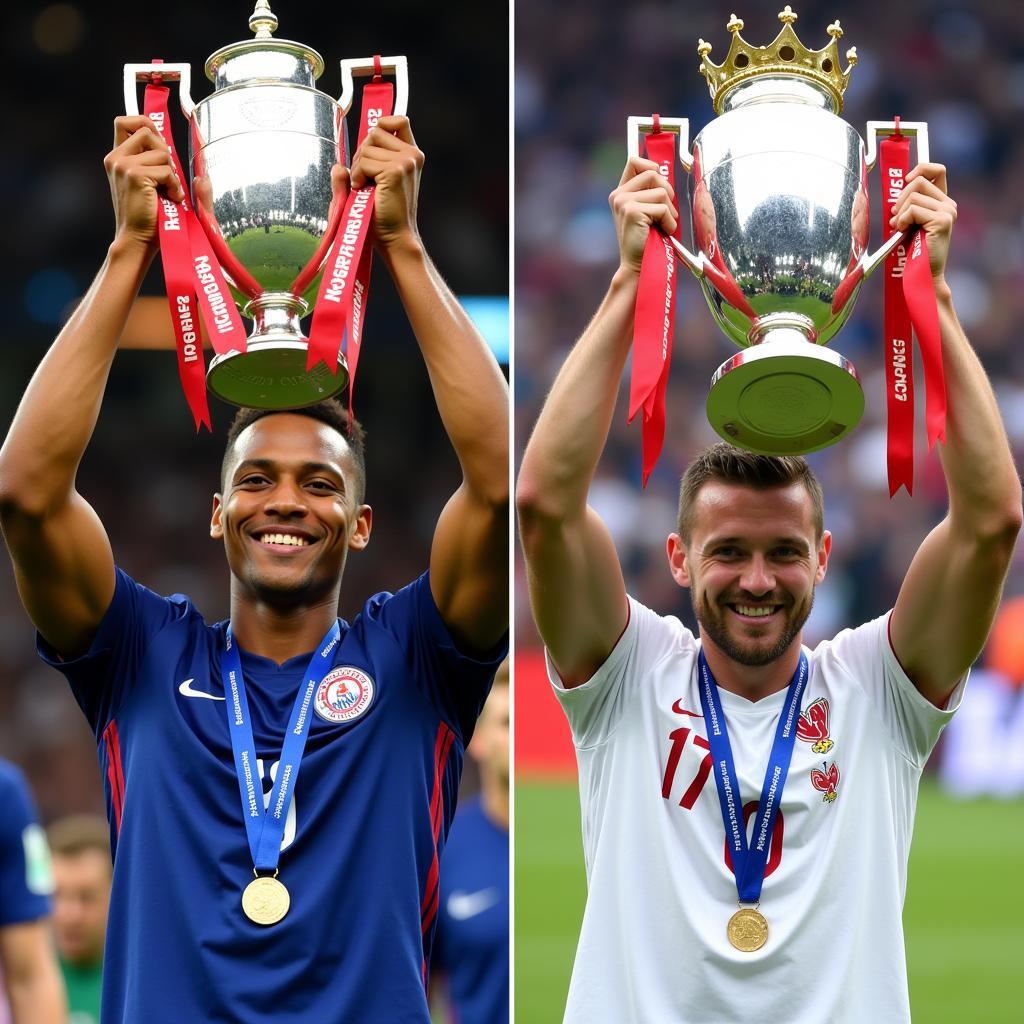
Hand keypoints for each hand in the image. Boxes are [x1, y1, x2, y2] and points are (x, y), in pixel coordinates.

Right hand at [104, 116, 184, 251]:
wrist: (138, 239)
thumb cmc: (148, 216)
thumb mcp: (148, 182)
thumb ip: (151, 161)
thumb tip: (165, 142)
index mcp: (117, 157)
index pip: (125, 122)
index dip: (144, 123)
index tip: (160, 140)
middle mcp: (116, 158)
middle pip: (147, 129)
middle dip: (164, 151)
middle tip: (167, 176)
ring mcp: (123, 165)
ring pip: (162, 152)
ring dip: (172, 173)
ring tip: (168, 192)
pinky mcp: (135, 175)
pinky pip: (167, 170)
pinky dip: (175, 186)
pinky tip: (170, 199)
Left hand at [349, 115, 422, 250]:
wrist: (394, 238)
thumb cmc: (384, 216)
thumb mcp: (373, 186)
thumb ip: (360, 169)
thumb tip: (337, 166)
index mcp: (412, 156)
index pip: (399, 121)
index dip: (382, 124)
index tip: (371, 143)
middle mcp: (413, 155)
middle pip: (375, 133)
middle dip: (363, 154)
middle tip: (365, 178)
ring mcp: (406, 161)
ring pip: (367, 148)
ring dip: (358, 168)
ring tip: (365, 188)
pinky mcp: (395, 170)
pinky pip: (364, 162)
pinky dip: (358, 176)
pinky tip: (364, 190)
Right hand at [608, 157, 677, 274]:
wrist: (638, 266)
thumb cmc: (646, 241)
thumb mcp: (645, 212)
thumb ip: (649, 192)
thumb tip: (664, 173)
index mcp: (620, 193)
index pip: (635, 161)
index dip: (651, 166)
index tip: (660, 181)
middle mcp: (618, 195)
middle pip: (653, 173)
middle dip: (667, 192)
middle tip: (665, 212)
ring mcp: (624, 202)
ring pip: (661, 191)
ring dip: (669, 210)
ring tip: (662, 225)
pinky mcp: (632, 211)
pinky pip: (663, 207)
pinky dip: (669, 221)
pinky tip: (662, 232)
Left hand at [889, 162, 955, 282]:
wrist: (921, 275)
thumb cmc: (912, 252)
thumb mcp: (909, 222)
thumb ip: (909, 204)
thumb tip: (900, 186)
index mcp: (942, 203)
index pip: (937, 170)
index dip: (920, 168)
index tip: (906, 179)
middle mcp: (949, 205)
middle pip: (918, 181)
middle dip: (900, 199)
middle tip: (896, 218)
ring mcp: (948, 212)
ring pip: (913, 196)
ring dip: (899, 213)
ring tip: (900, 228)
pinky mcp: (942, 220)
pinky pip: (913, 209)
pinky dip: (902, 220)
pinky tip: (903, 232)